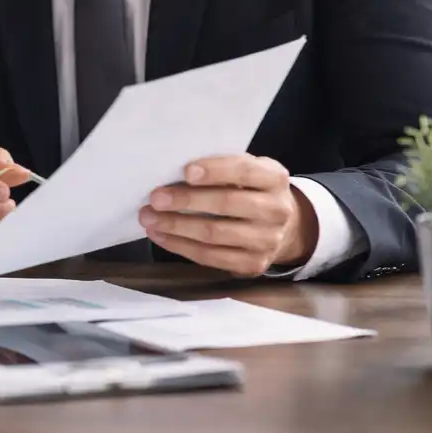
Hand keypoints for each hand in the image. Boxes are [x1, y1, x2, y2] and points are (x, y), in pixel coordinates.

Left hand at [139, 155, 318, 276]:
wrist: (282, 226)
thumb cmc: (249, 189)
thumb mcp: (245, 171)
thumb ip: (220, 168)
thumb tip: (171, 171)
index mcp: (274, 178)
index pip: (244, 171)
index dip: (215, 171)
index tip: (185, 171)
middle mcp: (277, 210)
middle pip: (227, 204)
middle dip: (186, 201)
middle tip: (155, 198)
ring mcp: (267, 240)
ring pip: (215, 234)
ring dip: (176, 226)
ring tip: (149, 218)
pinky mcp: (253, 265)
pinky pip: (211, 257)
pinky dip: (181, 246)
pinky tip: (161, 236)